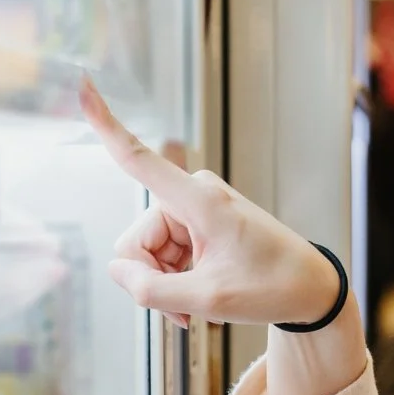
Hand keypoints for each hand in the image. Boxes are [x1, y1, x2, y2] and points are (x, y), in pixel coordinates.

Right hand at [80, 78, 340, 328]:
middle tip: (183, 311)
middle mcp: (193, 195)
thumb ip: (151, 289)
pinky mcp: (199, 223)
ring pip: (148, 254)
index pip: (138, 158)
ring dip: (166, 286)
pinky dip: (177, 281)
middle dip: (151, 280)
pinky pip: (166, 255)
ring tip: (196, 309)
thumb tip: (118, 271)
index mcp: (198, 200)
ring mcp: (196, 209)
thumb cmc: (272, 287)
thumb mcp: (207, 300)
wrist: (312, 291)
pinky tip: (198, 300)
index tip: (81, 82)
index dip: (104, 123)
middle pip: (135, 242)